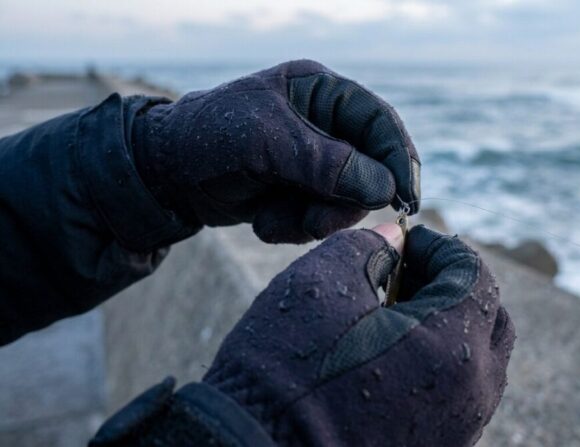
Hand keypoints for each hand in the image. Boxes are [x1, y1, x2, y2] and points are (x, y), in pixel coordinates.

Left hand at [132, 60, 420, 242]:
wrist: (162, 175)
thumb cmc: (208, 139)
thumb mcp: (266, 144)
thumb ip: (325, 163)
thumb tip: (384, 188)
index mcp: (320, 92)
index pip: (379, 122)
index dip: (399, 159)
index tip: (407, 198)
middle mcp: (324, 125)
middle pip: (370, 170)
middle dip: (343, 202)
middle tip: (315, 222)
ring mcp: (313, 161)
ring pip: (346, 202)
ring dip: (314, 221)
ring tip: (275, 220)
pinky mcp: (299, 193)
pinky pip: (320, 220)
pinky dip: (294, 228)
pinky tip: (263, 220)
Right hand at [202, 225, 514, 444]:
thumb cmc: (284, 367)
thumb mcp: (321, 281)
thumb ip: (371, 246)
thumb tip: (396, 241)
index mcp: (452, 346)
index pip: (475, 273)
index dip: (438, 246)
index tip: (402, 243)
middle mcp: (471, 393)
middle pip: (490, 318)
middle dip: (452, 285)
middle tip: (402, 275)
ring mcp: (459, 428)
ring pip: (477, 361)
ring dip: (445, 326)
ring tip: (389, 315)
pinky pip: (456, 396)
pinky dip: (435, 365)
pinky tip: (385, 357)